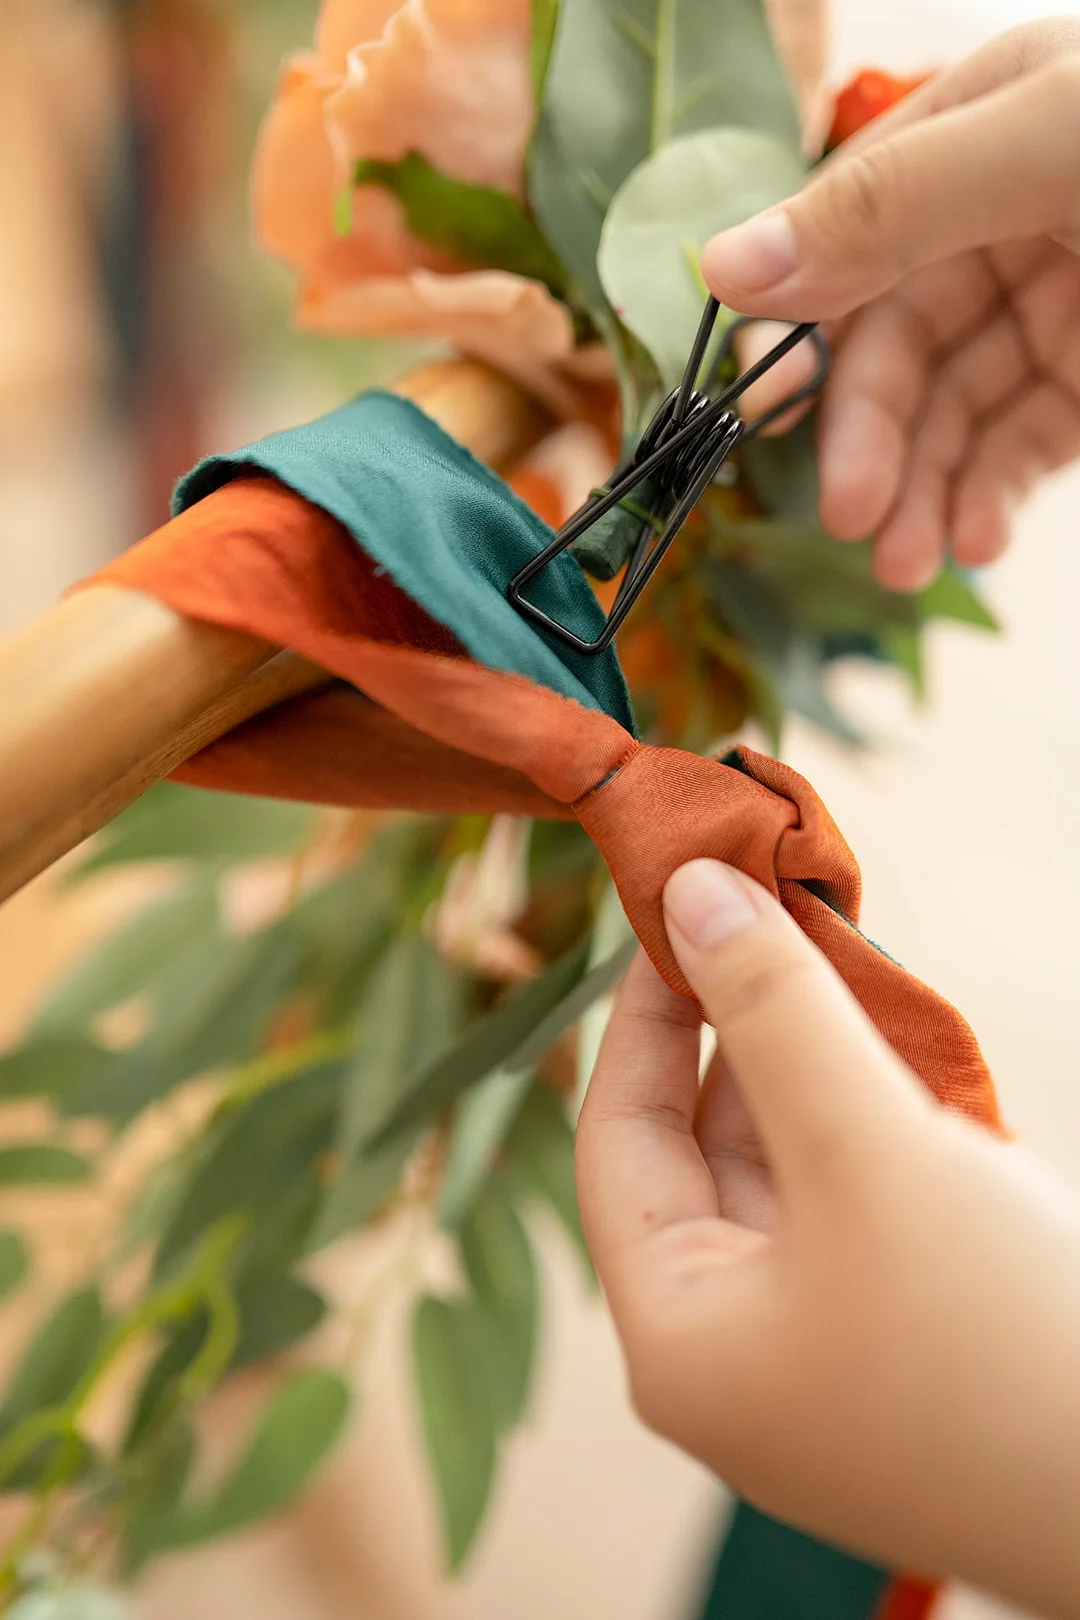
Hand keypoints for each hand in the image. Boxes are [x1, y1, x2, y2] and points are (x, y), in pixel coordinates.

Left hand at [577, 859, 1079, 1617]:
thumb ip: (771, 1013)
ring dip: (806, 1069)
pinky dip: (862, 1126)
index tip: (680, 906)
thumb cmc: (997, 1335)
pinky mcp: (895, 1351)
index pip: (616, 1138)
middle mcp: (730, 1357)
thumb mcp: (867, 1148)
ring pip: (784, 1174)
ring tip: (834, 963)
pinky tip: (896, 1057)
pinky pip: (850, 1209)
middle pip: (701, 1154)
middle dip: (736, 1031)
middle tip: (767, 915)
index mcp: (677, 1337)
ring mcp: (815, 1362)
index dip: (643, 1014)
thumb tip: (688, 890)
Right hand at [707, 21, 1079, 590]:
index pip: (851, 242)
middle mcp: (1008, 214)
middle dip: (877, 438)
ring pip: (961, 406)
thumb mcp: (1053, 145)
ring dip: (928, 485)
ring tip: (911, 560)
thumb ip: (888, 206)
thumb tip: (721, 267)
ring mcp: (1062, 296)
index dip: (804, 333)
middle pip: (902, 342)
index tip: (769, 423)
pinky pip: (1027, 441)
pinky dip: (994, 492)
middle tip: (858, 523)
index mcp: (980, 130)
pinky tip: (976, 536)